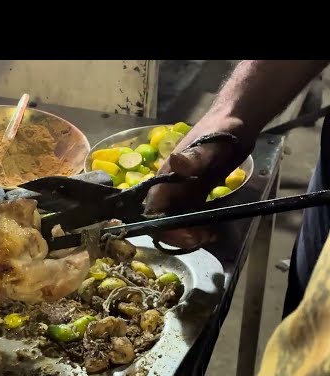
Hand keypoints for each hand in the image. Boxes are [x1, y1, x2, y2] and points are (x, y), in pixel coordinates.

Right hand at [144, 117, 255, 249]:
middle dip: (178, 235)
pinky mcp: (194, 194)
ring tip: (210, 235)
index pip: (154, 210)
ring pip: (175, 221)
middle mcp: (169, 187)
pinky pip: (189, 216)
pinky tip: (214, 230)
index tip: (189, 234)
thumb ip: (193, 156)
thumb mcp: (210, 143)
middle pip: (162, 220)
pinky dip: (198, 227)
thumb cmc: (221, 130)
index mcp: (166, 177)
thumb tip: (175, 162)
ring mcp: (181, 192)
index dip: (165, 227)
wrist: (236, 121)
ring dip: (188, 234)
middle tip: (202, 239)